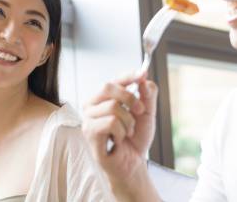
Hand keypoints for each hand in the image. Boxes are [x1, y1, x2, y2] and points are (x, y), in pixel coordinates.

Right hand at [82, 73, 158, 193]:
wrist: (133, 163)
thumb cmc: (135, 138)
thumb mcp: (147, 114)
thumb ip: (147, 96)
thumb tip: (144, 79)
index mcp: (105, 98)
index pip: (114, 79)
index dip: (129, 75)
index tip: (143, 73)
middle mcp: (92, 105)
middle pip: (108, 86)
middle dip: (130, 98)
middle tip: (140, 112)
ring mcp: (88, 119)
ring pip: (112, 106)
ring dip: (128, 121)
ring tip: (127, 132)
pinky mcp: (89, 133)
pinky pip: (111, 123)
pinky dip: (122, 132)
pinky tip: (119, 140)